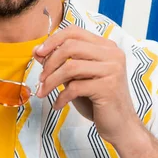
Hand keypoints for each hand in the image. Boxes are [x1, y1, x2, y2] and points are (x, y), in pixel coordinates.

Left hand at [33, 25, 141, 145]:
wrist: (120, 125)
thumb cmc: (97, 100)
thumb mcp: (75, 78)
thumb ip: (60, 63)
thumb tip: (36, 51)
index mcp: (106, 47)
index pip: (74, 32)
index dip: (53, 40)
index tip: (38, 53)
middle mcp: (112, 54)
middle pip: (71, 46)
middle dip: (50, 62)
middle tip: (41, 78)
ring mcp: (112, 70)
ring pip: (71, 66)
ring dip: (51, 81)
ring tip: (43, 92)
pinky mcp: (108, 87)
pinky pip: (75, 87)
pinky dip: (61, 97)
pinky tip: (58, 105)